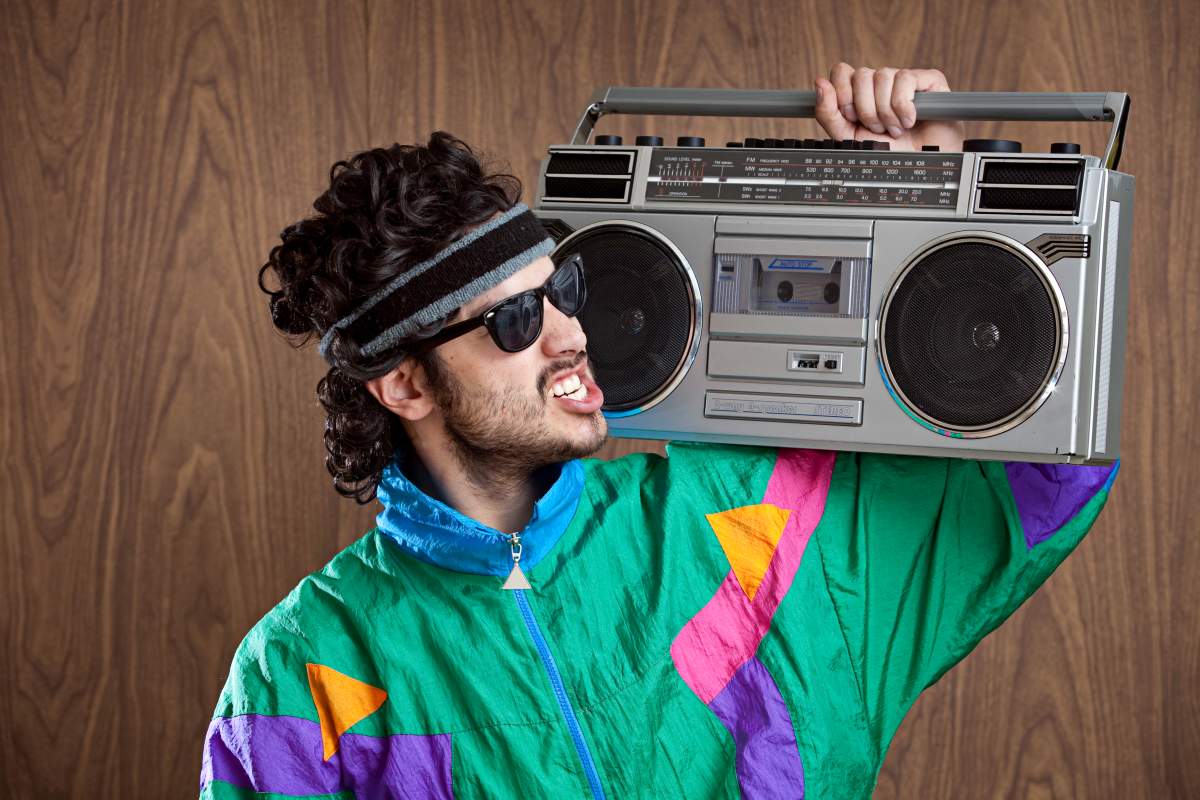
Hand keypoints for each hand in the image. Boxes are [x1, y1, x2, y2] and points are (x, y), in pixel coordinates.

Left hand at [814, 63, 963, 151]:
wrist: (919, 165)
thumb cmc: (886, 152)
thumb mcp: (847, 137)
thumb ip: (828, 113)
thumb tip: (819, 82)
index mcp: (859, 92)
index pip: (841, 71)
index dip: (842, 94)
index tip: (852, 117)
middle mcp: (879, 82)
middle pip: (860, 75)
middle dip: (866, 109)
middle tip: (877, 128)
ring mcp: (903, 79)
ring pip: (882, 76)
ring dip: (886, 112)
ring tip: (895, 129)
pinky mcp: (927, 79)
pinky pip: (905, 79)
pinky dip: (903, 106)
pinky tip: (909, 121)